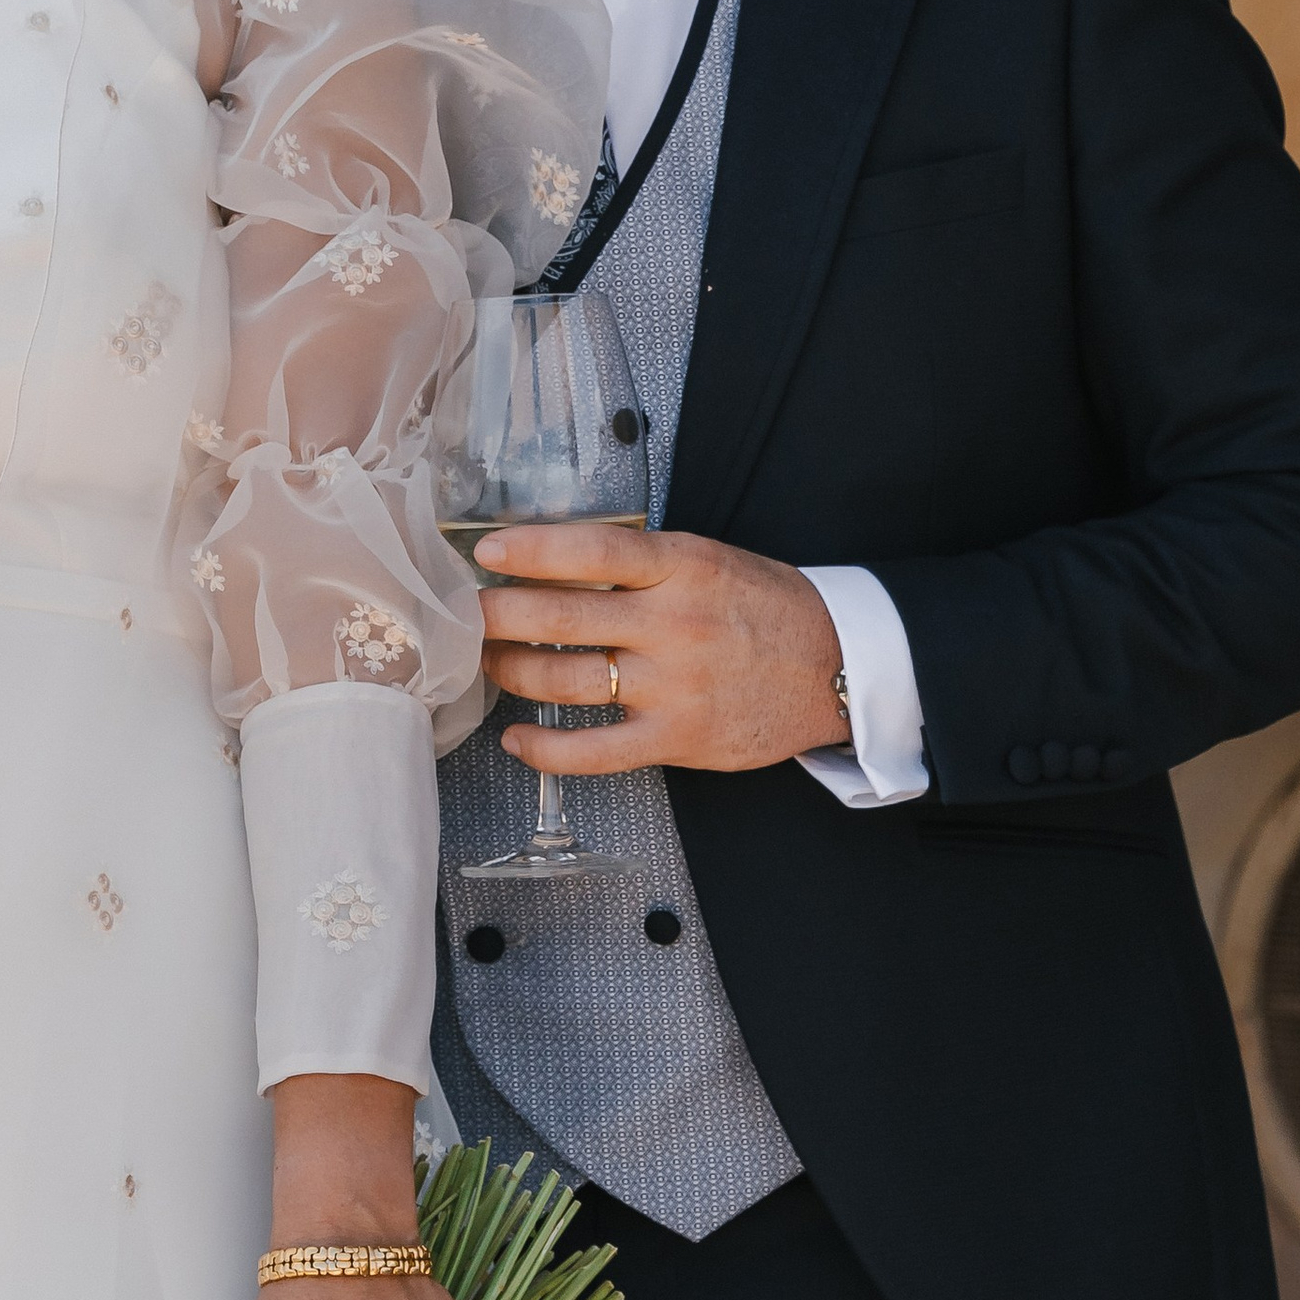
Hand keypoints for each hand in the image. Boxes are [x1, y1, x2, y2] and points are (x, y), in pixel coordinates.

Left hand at [477, 521, 851, 774]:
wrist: (837, 666)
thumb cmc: (766, 608)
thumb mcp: (710, 561)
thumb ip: (643, 563)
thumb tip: (557, 561)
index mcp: (682, 567)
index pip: (590, 552)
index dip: (530, 550)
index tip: (486, 552)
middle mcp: (672, 623)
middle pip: (559, 616)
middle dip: (496, 615)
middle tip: (462, 613)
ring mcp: (673, 685)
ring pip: (564, 679)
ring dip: (510, 670)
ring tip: (486, 662)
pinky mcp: (677, 738)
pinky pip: (594, 750)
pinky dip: (545, 748)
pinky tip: (517, 738)